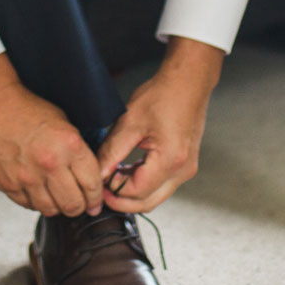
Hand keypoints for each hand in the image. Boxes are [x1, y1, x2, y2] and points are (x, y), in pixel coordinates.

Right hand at [0, 54, 103, 215]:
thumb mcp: (63, 122)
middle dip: (80, 207)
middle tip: (79, 204)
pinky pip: (27, 204)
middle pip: (73, 205)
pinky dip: (34, 201)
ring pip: (50, 209)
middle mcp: (49, 164)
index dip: (96, 198)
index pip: (92, 185)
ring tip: (56, 197)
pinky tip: (35, 190)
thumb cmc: (26, 108)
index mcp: (69, 145)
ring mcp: (26, 177)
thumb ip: (77, 151)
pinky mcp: (6, 184)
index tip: (94, 202)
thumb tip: (89, 176)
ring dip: (56, 206)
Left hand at [96, 37, 222, 212]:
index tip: (96, 182)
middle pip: (147, 203)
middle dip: (121, 201)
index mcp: (170, 161)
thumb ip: (112, 152)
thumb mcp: (130, 122)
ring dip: (131, 193)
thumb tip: (97, 174)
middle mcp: (182, 171)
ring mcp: (186, 170)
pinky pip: (161, 185)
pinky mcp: (184, 165)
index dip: (112, 191)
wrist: (188, 82)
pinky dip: (142, 184)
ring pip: (154, 197)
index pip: (136, 192)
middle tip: (100, 190)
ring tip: (110, 177)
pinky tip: (126, 170)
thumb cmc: (163, 95)